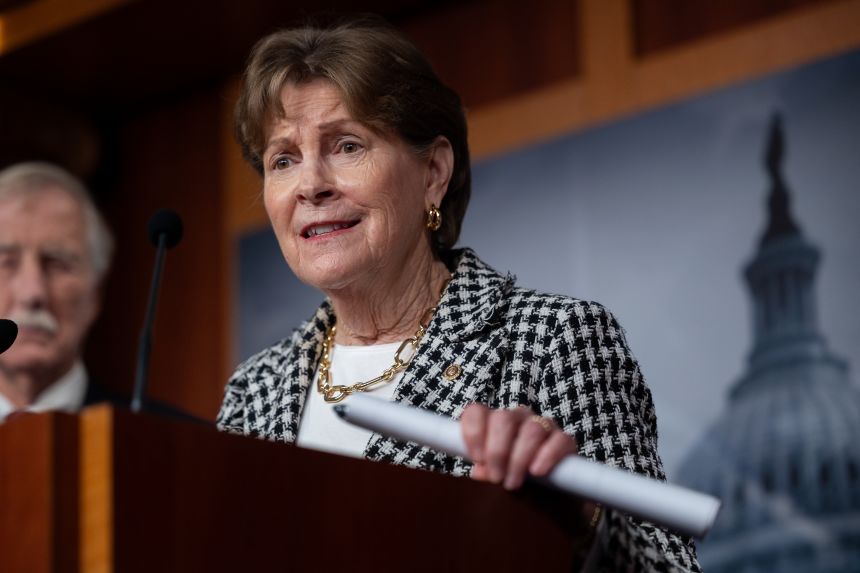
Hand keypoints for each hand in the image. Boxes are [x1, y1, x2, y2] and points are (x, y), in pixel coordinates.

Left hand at [460, 403, 577, 489]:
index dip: (474, 433)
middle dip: (497, 451)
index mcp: (495, 422)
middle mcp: (518, 417)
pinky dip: (547, 455)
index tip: (477, 459)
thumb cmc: (517, 481)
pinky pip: (559, 440)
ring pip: (531, 430)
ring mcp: (543, 425)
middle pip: (503, 419)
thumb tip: (479, 471)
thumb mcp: (498, 478)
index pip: (477, 412)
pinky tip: (537, 472)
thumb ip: (487, 472)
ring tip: (513, 482)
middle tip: (497, 477)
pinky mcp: (565, 440)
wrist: (551, 500)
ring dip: (519, 459)